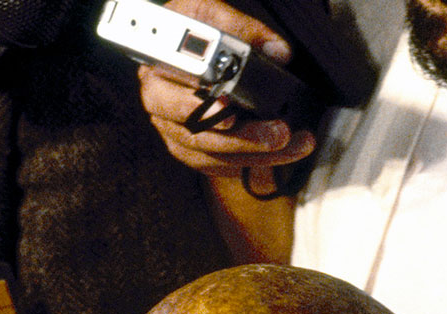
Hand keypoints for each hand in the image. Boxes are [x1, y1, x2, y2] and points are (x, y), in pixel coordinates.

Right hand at [138, 0, 316, 180]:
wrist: (181, 42)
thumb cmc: (192, 28)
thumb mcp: (212, 15)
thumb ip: (244, 29)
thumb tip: (278, 52)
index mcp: (157, 71)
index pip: (170, 96)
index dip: (199, 107)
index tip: (228, 108)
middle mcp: (160, 105)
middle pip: (195, 134)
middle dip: (240, 137)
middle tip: (278, 133)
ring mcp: (173, 129)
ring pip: (208, 154)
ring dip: (252, 154)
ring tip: (289, 144)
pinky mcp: (189, 147)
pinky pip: (215, 164)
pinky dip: (246, 162)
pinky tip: (276, 155)